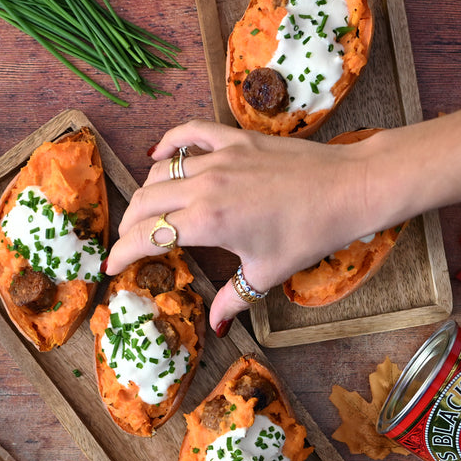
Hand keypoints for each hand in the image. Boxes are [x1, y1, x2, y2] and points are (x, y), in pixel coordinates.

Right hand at [106, 120, 374, 332]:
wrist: (348, 189)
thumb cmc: (310, 234)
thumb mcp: (267, 273)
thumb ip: (232, 299)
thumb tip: (214, 326)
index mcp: (207, 222)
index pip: (146, 236)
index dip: (122, 253)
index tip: (112, 266)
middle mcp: (204, 186)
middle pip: (144, 202)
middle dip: (128, 225)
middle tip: (129, 243)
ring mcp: (218, 158)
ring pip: (160, 170)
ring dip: (146, 192)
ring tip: (146, 211)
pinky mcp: (234, 139)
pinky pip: (188, 133)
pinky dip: (168, 142)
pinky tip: (158, 153)